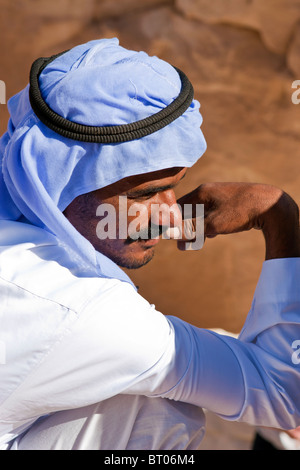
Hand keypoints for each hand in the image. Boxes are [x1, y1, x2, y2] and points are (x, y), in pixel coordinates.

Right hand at [177, 182, 299, 259]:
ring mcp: (221, 195)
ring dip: (198, 227)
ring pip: (202, 213)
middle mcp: (209, 191)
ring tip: (200, 240)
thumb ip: (193, 232)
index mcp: (201, 192)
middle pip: (190, 211)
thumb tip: (177, 241)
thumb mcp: (212, 224)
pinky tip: (213, 234)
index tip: (171, 236)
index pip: (178, 206)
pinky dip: (210, 224)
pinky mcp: (231, 202)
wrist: (270, 205)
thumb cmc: (239, 212)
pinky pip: (213, 213)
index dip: (172, 222)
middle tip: (185, 244)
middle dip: (186, 228)